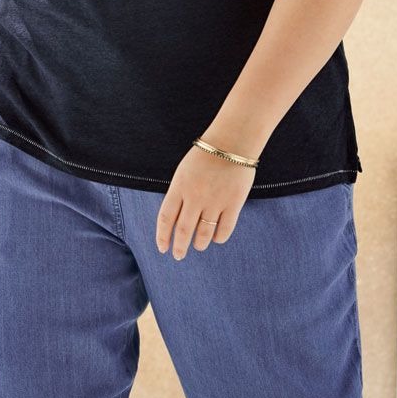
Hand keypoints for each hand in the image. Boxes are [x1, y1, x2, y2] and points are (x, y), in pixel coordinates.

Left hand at [155, 143, 256, 259]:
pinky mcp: (233, 203)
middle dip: (179, 247)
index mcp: (179, 186)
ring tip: (198, 246)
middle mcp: (195, 196)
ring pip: (204, 234)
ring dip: (199, 244)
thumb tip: (176, 221)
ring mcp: (215, 201)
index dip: (162, 236)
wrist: (232, 141)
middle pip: (183, 230)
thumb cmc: (206, 156)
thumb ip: (179, 195)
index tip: (162, 248)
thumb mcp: (184, 172)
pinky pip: (224, 229)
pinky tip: (215, 239)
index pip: (166, 217)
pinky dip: (218, 238)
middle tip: (178, 255)